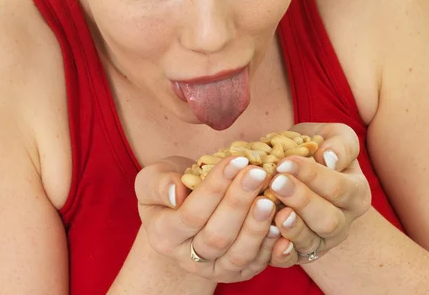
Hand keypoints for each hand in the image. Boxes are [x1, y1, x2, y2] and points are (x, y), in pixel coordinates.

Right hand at [135, 154, 283, 282]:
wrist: (183, 212)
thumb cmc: (170, 187)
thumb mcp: (153, 179)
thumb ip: (159, 183)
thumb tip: (176, 192)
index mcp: (163, 234)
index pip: (191, 214)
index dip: (215, 188)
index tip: (237, 160)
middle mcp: (187, 258)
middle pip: (217, 237)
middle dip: (239, 203)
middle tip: (259, 173)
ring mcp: (214, 269)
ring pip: (238, 255)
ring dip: (257, 227)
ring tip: (270, 197)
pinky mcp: (237, 272)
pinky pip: (256, 264)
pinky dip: (271, 247)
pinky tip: (281, 222)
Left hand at [267, 122, 371, 266]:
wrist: (302, 169)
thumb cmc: (318, 147)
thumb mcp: (335, 136)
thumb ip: (340, 144)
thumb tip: (329, 158)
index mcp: (356, 192)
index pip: (338, 187)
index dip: (312, 175)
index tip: (285, 161)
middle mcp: (343, 221)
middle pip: (328, 220)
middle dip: (301, 200)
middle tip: (276, 182)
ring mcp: (322, 240)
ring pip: (312, 242)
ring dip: (292, 229)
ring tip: (276, 212)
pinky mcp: (301, 253)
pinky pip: (293, 259)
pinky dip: (281, 253)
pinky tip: (268, 236)